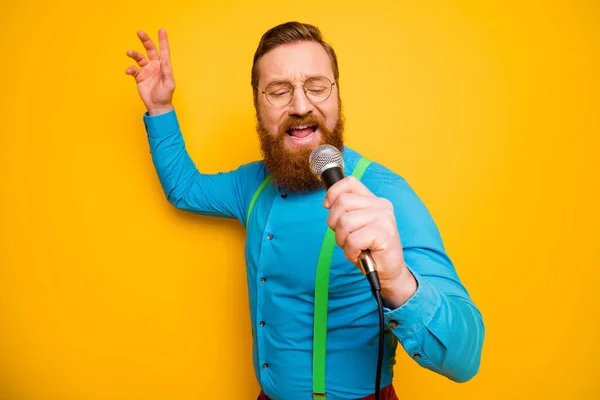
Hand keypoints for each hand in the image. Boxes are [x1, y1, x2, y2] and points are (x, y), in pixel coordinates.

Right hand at [125, 29, 174, 115]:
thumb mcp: (169, 84)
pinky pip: (133, 69)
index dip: (163, 40)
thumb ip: (167, 72)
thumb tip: (164, 61)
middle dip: (145, 40)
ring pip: (139, 57)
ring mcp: (146, 70)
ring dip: (134, 54)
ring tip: (129, 52)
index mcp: (164, 66)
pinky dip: (130, 69)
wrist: (157, 106)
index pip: (164, 50)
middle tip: (140, 32)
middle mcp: (154, 65)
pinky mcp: (139, 76)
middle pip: (150, 49)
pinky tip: (128, 71)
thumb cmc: (165, 95)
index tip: (161, 30)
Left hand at [324, 176, 416, 307]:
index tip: (327, 206)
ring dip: (343, 240)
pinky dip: (350, 251)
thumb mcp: (354, 226)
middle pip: (342, 203)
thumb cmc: (368, 249)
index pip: (350, 183)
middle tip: (345, 238)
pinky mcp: (385, 234)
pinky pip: (353, 240)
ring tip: (354, 247)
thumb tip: (328, 202)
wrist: (388, 272)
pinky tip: (359, 254)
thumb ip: (346, 211)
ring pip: (345, 222)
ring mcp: (385, 219)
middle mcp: (382, 206)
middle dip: (335, 224)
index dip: (333, 192)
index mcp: (374, 200)